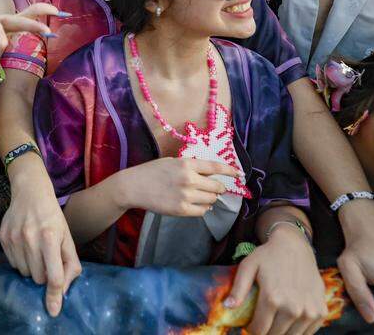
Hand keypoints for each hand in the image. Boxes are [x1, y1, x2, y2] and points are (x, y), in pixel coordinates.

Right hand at [0, 166, 81, 316]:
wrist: (30, 192)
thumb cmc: (52, 217)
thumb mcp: (68, 237)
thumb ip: (70, 265)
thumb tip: (62, 291)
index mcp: (50, 237)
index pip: (53, 276)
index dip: (54, 295)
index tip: (53, 310)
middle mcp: (30, 237)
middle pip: (37, 277)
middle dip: (44, 274)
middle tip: (47, 258)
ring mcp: (14, 237)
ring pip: (23, 273)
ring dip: (31, 268)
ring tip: (35, 250)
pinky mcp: (3, 237)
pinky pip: (12, 264)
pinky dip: (20, 260)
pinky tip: (25, 246)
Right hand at [114, 157, 234, 215]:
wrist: (133, 186)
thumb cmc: (152, 172)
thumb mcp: (172, 162)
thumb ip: (190, 167)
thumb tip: (210, 175)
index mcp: (187, 164)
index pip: (215, 167)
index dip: (230, 171)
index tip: (239, 175)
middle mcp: (189, 179)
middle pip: (217, 187)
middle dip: (218, 188)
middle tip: (214, 189)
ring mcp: (186, 195)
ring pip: (211, 200)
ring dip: (209, 199)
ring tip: (199, 196)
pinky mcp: (181, 210)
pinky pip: (202, 211)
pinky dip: (202, 208)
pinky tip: (194, 204)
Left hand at [226, 227, 326, 334]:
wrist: (295, 246)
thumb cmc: (268, 255)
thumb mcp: (248, 266)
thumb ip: (238, 289)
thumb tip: (228, 307)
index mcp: (272, 298)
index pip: (259, 330)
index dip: (252, 329)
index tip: (250, 324)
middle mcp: (292, 308)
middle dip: (266, 331)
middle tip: (262, 321)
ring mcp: (309, 311)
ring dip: (281, 332)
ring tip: (275, 320)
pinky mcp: (320, 312)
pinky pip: (307, 333)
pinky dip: (297, 331)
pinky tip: (290, 320)